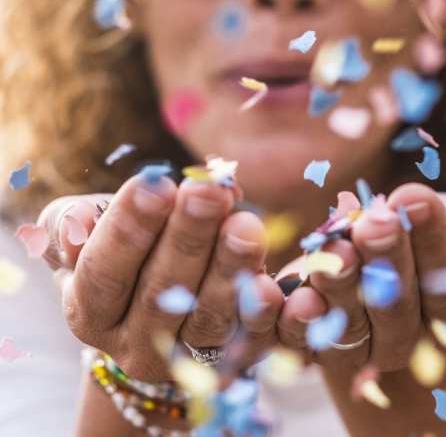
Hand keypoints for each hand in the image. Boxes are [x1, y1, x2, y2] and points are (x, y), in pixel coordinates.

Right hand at [39, 174, 283, 380]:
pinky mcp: (231, 361)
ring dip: (230, 269)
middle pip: (160, 295)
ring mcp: (185, 359)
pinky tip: (273, 282)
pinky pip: (250, 340)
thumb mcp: (85, 233)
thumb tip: (80, 219)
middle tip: (210, 191)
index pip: (103, 272)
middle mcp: (134, 345)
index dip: (128, 230)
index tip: (157, 184)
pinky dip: (262, 312)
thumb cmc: (123, 250)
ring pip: (208, 319)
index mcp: (90, 312)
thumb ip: (72, 223)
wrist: (160, 299)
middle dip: (187, 238)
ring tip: (247, 224)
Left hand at [276, 183, 445, 371]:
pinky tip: (291, 297)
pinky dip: (297, 322)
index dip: (434, 241)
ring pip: (350, 326)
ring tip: (334, 249)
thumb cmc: (428, 231)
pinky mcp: (315, 343)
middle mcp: (407, 336)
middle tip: (374, 223)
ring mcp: (360, 345)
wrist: (378, 254)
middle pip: (398, 309)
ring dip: (341, 287)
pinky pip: (303, 343)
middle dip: (386, 261)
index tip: (413, 197)